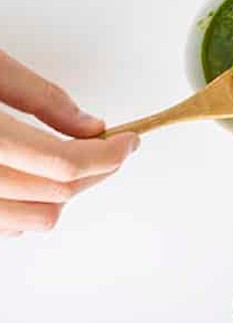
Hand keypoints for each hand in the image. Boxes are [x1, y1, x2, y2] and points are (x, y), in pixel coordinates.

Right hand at [0, 49, 137, 234]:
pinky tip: (30, 179)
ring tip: (74, 161)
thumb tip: (90, 126)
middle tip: (113, 148)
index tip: (129, 141)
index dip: (108, 155)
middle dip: (95, 172)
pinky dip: (24, 209)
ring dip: (62, 194)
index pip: (62, 164)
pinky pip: (0, 224)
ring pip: (30, 221)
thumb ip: (41, 97)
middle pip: (53, 196)